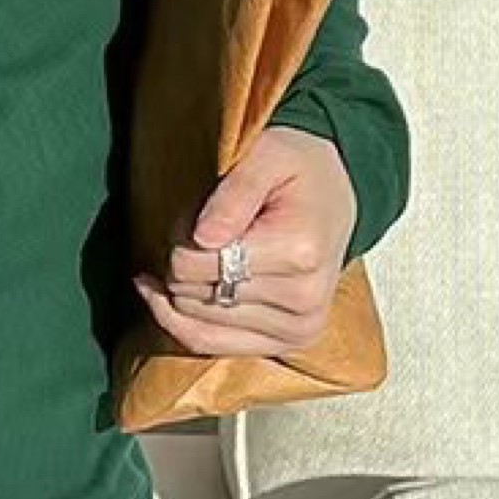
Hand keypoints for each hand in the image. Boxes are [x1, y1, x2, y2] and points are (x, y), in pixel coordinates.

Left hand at [132, 126, 356, 357]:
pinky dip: (178, 321)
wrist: (334, 199)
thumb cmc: (297, 173)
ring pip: (193, 319)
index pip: (191, 263)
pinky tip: (163, 294)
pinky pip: (208, 345)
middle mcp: (302, 300)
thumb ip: (235, 191)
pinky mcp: (288, 343)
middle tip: (207, 230)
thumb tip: (202, 238)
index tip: (197, 214)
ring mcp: (298, 328)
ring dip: (188, 286)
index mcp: (298, 253)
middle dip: (183, 259)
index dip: (179, 233)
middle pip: (190, 293)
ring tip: (214, 254)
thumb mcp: (267, 154)